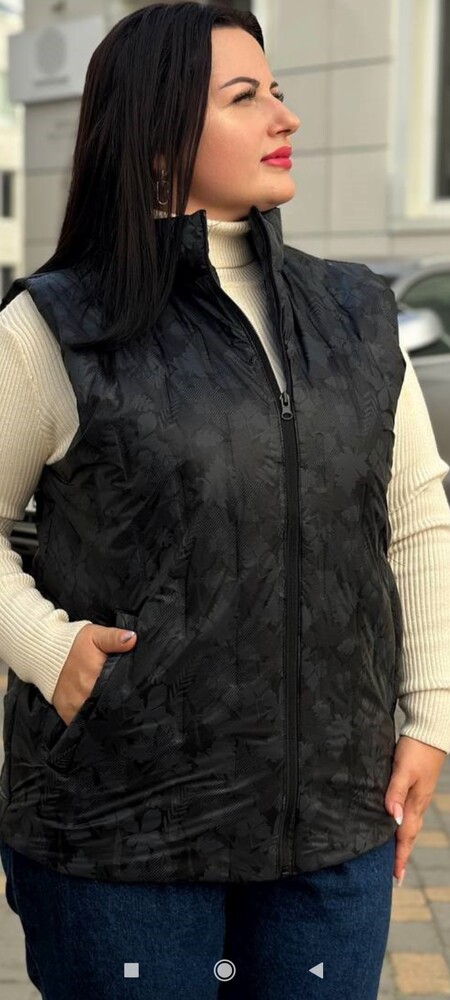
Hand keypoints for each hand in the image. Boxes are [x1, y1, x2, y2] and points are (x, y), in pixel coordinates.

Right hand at [51, 623, 137, 725]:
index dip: (128, 694)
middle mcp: (86, 695)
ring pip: (96, 717)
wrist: (44, 652)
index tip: (133, 693)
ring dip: (104, 714)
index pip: (120, 691)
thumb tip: (133, 639)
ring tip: (110, 707)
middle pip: (109, 707)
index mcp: (96, 676)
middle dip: (117, 704)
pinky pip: (82, 723)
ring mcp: (75, 707)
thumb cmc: (73, 643)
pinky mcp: (66, 713)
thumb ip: (114, 638)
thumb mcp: (96, 635)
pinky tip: (96, 713)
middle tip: (124, 700)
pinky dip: (89, 721)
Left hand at [385, 734, 446, 882]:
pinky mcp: (417, 788)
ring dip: (402, 841)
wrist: (430, 731)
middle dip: (401, 855)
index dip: (399, 857)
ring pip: (410, 825)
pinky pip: (410, 813)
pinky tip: (396, 824)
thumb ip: (396, 792)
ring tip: (394, 855)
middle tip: (394, 875)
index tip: (395, 878)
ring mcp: (419, 796)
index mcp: (416, 803)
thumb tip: (393, 818)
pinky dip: (403, 825)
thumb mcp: (403, 769)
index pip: (405, 836)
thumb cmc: (416, 749)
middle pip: (409, 835)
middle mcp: (418, 803)